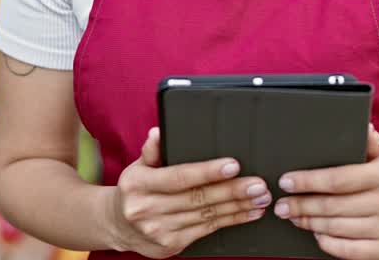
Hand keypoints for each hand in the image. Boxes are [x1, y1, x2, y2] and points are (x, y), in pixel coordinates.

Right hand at [107, 127, 271, 258]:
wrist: (118, 225)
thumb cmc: (135, 189)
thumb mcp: (138, 166)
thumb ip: (152, 150)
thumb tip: (159, 132)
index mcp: (139, 184)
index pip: (179, 177)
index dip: (207, 172)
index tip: (232, 165)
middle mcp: (147, 209)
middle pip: (197, 198)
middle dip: (232, 191)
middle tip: (258, 184)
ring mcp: (159, 230)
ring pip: (206, 216)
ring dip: (237, 207)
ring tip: (261, 197)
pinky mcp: (171, 245)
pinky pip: (207, 230)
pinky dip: (231, 220)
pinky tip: (249, 213)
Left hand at [273, 126, 378, 259]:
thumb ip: (368, 141)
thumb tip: (364, 126)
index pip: (338, 179)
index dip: (308, 182)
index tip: (286, 182)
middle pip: (333, 206)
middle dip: (301, 205)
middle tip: (282, 205)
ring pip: (337, 228)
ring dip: (309, 223)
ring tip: (293, 216)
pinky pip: (350, 251)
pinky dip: (328, 243)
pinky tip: (316, 234)